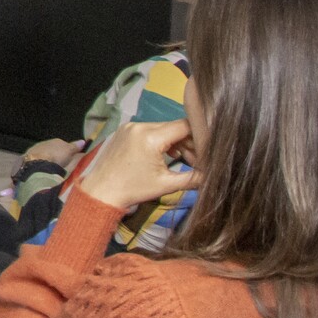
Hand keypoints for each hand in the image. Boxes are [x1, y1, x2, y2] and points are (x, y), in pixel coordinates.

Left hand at [23, 138, 83, 167]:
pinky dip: (39, 163)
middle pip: (52, 149)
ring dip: (46, 158)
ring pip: (43, 153)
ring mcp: (35, 150)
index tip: (68, 157)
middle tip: (59, 163)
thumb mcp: (69, 151)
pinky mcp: (28, 157)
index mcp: (55, 140)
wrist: (37, 162)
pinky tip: (41, 168)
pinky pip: (36, 159)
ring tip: (51, 167)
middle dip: (55, 154)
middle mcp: (44, 143)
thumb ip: (75, 147)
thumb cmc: (56, 156)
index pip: (62, 144)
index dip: (66, 150)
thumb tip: (83, 141)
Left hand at [75, 120, 197, 212]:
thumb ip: (194, 178)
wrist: (100, 191)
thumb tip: (217, 174)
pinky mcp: (124, 131)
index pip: (185, 126)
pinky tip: (168, 156)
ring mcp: (130, 127)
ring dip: (175, 142)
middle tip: (196, 162)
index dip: (200, 138)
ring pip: (163, 129)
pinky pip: (150, 131)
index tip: (208, 152)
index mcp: (150, 137)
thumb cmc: (133, 189)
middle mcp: (139, 126)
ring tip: (183, 161)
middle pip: (175, 127)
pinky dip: (161, 141)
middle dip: (189, 143)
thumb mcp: (167, 184)